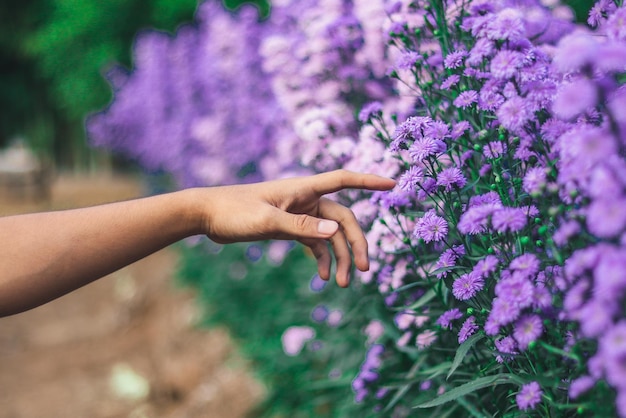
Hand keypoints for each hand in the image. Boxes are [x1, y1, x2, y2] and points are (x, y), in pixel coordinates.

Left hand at [197, 170, 395, 286]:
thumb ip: (300, 227)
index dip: (369, 182)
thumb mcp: (266, 221)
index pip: (344, 180)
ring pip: (329, 235)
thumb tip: (334, 233)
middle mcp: (306, 200)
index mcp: (303, 189)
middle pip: (342, 219)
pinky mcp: (289, 227)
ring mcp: (299, 214)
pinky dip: (321, 259)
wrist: (208, 215)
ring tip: (343, 283)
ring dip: (338, 257)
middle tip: (362, 269)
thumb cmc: (234, 211)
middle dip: (355, 243)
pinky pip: (314, 243)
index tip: (392, 185)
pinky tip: (324, 277)